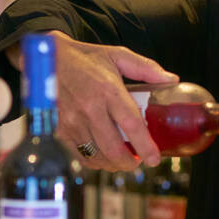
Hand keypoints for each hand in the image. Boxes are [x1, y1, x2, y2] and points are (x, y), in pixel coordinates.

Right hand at [17, 31, 177, 169]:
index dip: (145, 146)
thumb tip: (171, 80)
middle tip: (139, 162)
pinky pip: (80, 155)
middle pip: (114, 149)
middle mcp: (89, 108)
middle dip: (130, 163)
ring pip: (97, 156)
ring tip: (122, 159)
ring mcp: (72, 121)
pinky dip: (95, 161)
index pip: (131, 125)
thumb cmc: (85, 57)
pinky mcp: (59, 129)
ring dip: (113, 164)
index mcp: (108, 90)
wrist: (47, 58)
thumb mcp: (117, 55)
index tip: (155, 158)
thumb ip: (146, 68)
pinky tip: (103, 155)